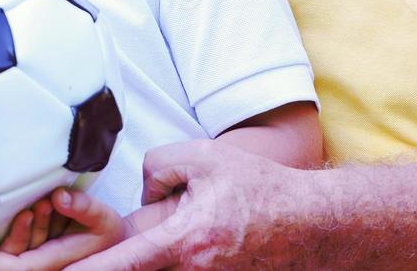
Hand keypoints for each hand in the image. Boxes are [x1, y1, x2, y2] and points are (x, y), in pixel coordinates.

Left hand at [0, 189, 123, 268]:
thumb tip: (58, 196)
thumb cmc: (105, 228)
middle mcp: (47, 267)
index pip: (22, 267)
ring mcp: (40, 264)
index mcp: (60, 262)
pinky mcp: (35, 257)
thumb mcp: (102, 215)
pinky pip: (13, 256)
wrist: (111, 242)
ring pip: (10, 262)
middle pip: (10, 269)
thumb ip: (82, 207)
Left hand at [66, 139, 310, 270]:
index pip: (124, 263)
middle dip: (121, 258)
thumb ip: (157, 167)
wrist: (312, 223)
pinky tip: (206, 228)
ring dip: (157, 251)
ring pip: (166, 266)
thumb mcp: (203, 157)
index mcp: (186, 241)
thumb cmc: (259, 187)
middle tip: (104, 242)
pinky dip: (177, 258)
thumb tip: (142, 192)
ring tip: (200, 218)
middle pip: (142, 269)